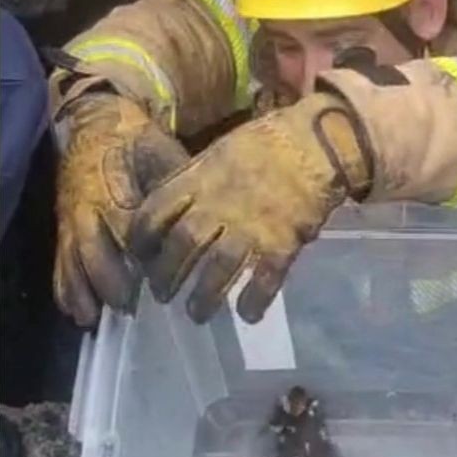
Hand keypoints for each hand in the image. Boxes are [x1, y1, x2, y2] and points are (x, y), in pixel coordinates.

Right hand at [52, 93, 189, 327]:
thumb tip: (199, 217)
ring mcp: (70, 219)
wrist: (96, 123)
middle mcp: (86, 206)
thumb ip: (174, 186)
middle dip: (106, 280)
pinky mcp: (64, 228)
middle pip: (91, 249)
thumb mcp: (161, 151)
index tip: (153, 277)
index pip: (124, 225)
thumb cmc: (135, 139)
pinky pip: (59, 261)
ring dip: (81, 291)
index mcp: (111, 186)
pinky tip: (76, 312)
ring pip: (71, 260)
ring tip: (92, 320)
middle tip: (127, 307)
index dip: (136, 253)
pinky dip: (65, 289)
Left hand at [129, 92, 370, 323]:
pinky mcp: (283, 242)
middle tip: (161, 295)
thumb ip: (192, 182)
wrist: (319, 142)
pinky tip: (248, 315)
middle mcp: (218, 205)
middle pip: (182, 246)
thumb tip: (168, 210)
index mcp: (198, 180)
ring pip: (217, 268)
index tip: (137, 257)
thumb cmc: (264, 144)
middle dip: (166, 276)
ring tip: (195, 315)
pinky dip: (254, 300)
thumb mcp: (216, 152)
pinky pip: (264, 279)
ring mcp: (251, 225)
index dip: (141, 239)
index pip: (155, 213)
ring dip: (204, 297)